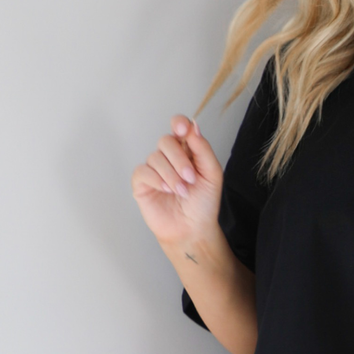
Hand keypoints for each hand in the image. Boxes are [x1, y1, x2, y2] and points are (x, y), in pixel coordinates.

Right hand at [131, 116, 222, 250]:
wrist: (193, 229)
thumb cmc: (203, 204)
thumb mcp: (212, 174)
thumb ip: (203, 149)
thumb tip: (193, 126)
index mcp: (187, 150)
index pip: (179, 127)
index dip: (179, 124)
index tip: (183, 130)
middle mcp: (169, 157)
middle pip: (166, 141)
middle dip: (179, 159)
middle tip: (190, 178)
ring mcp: (154, 169)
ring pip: (155, 157)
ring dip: (171, 175)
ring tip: (182, 191)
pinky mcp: (142, 182)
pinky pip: (143, 171)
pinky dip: (156, 179)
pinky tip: (167, 190)